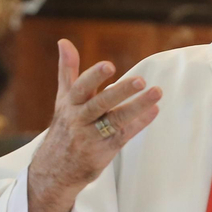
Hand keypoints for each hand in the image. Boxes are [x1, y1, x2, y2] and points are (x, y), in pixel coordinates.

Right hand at [26, 38, 161, 211]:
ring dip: (137, 107)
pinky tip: (154, 111)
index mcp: (69, 104)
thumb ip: (67, 70)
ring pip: (115, 120)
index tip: (109, 65)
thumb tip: (64, 41)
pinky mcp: (102, 151)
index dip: (94, 76)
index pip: (81, 87)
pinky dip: (139, 123)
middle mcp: (78, 119)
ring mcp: (91, 136)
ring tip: (157, 93)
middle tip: (141, 80)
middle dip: (120, 92)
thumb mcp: (63, 99)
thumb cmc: (64, 127)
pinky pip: (123, 135)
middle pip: (100, 103)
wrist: (54, 170)